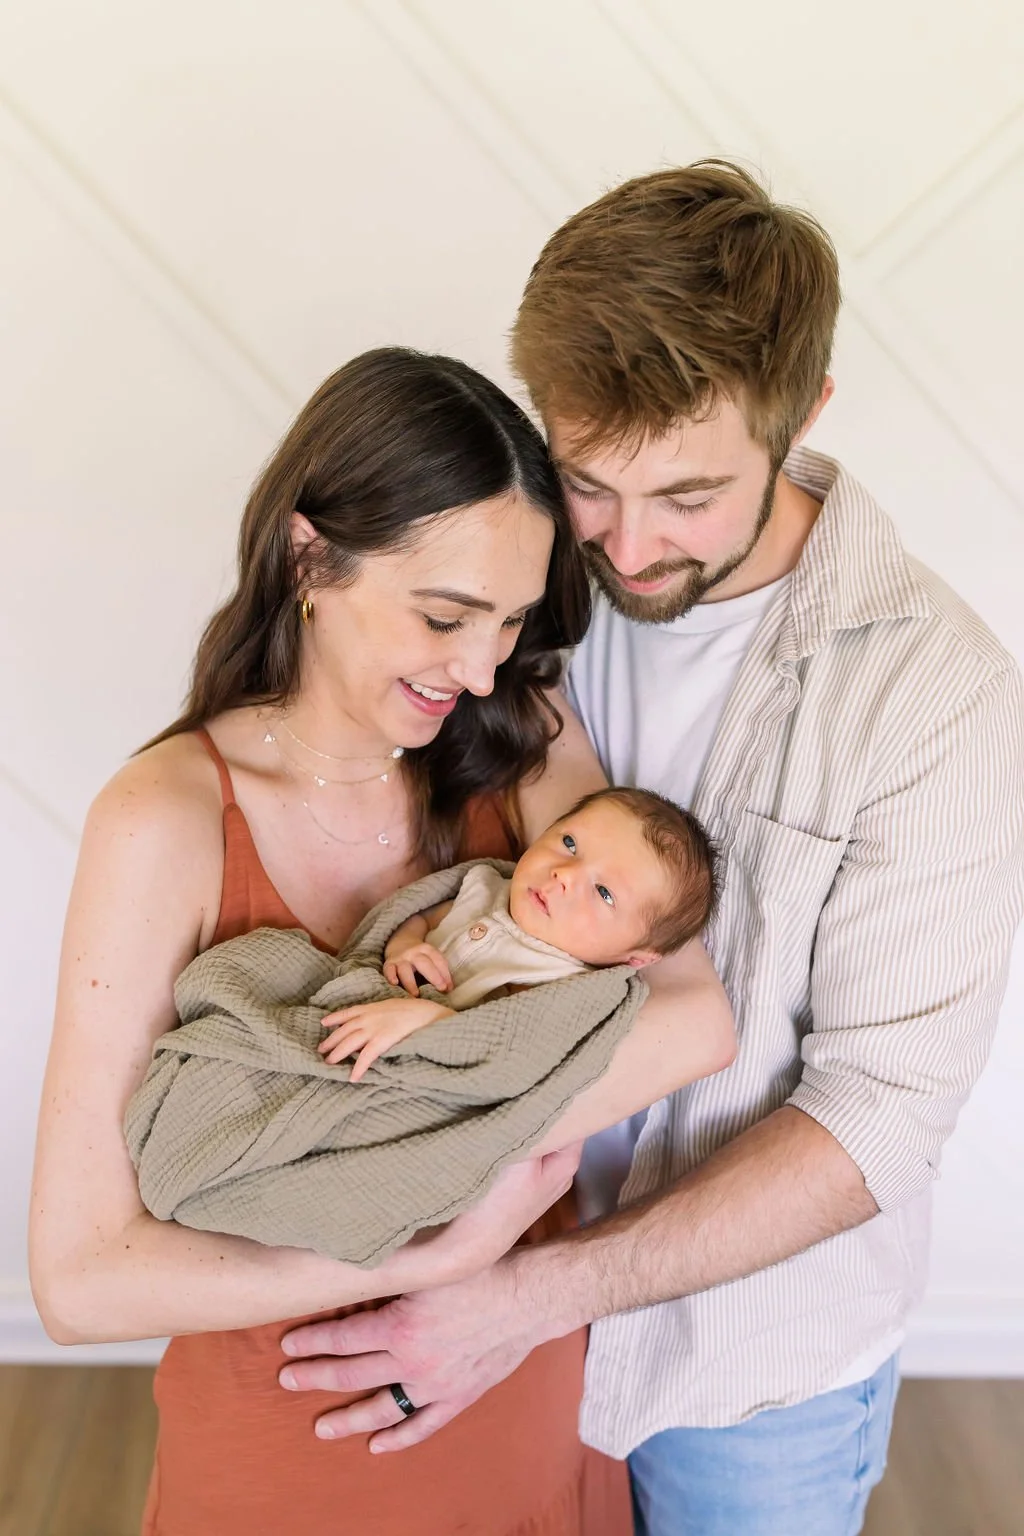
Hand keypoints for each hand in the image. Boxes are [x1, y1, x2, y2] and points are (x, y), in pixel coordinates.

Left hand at [278, 1145, 582, 1448]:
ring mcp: (433, 1384)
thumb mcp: (430, 1261)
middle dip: (315, 1376)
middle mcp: (411, 1360)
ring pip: (381, 1408)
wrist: (527, 1298)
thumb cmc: (481, 1270)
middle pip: (351, 1374)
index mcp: (399, 1324)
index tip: (287, 1344)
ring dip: (348, 1418)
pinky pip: (422, 1425)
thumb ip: (393, 1263)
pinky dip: (398, 1437)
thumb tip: (355, 1242)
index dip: (312, 1340)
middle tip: (287, 1380)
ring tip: (320, 1426)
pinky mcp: (457, 1396)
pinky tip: (376, 1446)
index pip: (341, 1336)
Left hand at [319, 997, 453, 1080]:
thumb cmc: (414, 1010)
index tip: (323, 1022)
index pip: (347, 1013)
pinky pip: (365, 1057)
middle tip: (321, 1050)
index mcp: (371, 1008)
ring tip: (329, 1063)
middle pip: (344, 1031)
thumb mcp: (393, 1005)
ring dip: (337, 1054)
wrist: (425, 1013)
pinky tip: (352, 1077)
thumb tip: (378, 1018)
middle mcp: (368, 1017)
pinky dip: (358, 1068)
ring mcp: (373, 1029)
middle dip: (331, 1040)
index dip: (334, 1018)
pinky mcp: (380, 1041)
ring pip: (348, 1043)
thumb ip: (381, 1011)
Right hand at [382, 941, 451, 996]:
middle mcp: (414, 953)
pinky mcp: (389, 964)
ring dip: (411, 982)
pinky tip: (395, 983)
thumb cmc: (420, 959)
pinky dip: (390, 976)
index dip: (445, 973)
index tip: (449, 988)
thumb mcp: (431, 959)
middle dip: (434, 976)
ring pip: (405, 969)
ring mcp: (400, 958)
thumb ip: (439, 972)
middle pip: (424, 963)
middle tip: (441, 989)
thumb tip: (449, 989)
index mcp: (427, 950)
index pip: (438, 960)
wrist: (400, 942)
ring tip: (416, 995)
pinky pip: (388, 969)